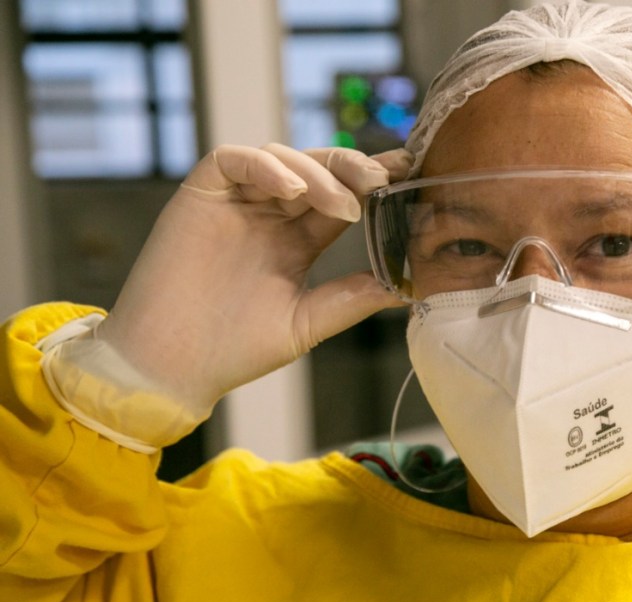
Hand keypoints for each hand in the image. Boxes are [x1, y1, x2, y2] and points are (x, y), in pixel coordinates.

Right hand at [95, 143, 410, 415]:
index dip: (372, 185)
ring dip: (318, 173)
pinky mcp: (200, 194)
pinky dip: (266, 165)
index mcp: (295, 243)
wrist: (173, 366)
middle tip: (383, 178)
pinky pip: (233, 159)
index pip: (341, 200)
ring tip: (341, 205)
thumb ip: (353, 297)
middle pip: (317, 170)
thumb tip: (410, 285)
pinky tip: (293, 188)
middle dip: (352, 169)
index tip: (409, 176)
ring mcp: (235, 203)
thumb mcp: (308, 321)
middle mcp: (268, 216)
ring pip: (282, 158)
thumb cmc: (235, 350)